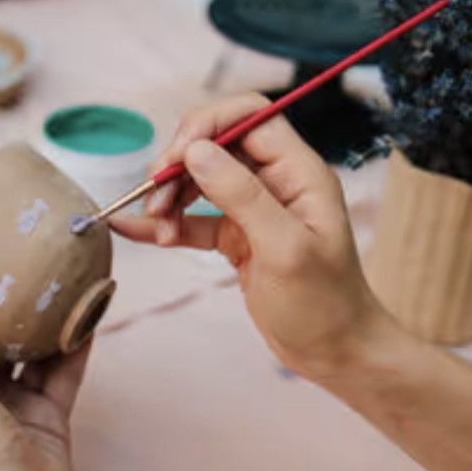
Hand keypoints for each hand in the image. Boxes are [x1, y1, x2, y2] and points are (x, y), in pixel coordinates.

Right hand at [111, 93, 388, 379]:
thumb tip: (196, 152)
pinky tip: (136, 231)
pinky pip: (192, 219)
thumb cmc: (323, 304)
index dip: (208, 125)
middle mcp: (275, 182)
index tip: (176, 157)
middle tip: (155, 197)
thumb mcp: (284, 248)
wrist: (334, 354)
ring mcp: (252, 209)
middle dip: (178, 165)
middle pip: (215, 145)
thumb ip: (241, 196)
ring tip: (157, 228)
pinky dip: (165, 223)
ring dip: (169, 198)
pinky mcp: (235, 237)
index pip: (249, 116)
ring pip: (198, 180)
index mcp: (298, 172)